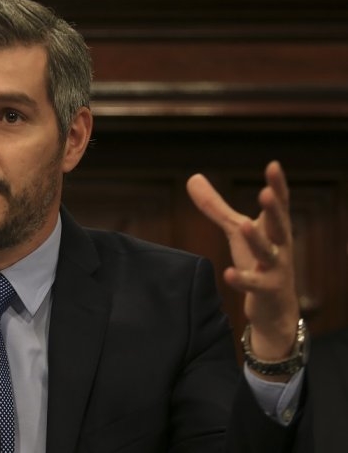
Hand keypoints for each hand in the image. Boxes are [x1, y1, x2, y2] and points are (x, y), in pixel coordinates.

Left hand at [187, 161, 299, 379]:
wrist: (275, 306)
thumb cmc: (257, 260)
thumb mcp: (236, 231)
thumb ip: (216, 206)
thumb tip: (192, 177)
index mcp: (274, 228)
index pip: (279, 204)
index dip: (278, 185)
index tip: (273, 165)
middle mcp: (280, 245)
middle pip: (279, 225)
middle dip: (274, 209)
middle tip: (266, 193)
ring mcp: (276, 269)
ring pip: (268, 253)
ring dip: (258, 240)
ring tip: (243, 225)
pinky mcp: (267, 290)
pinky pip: (255, 284)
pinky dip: (243, 279)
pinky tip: (229, 273)